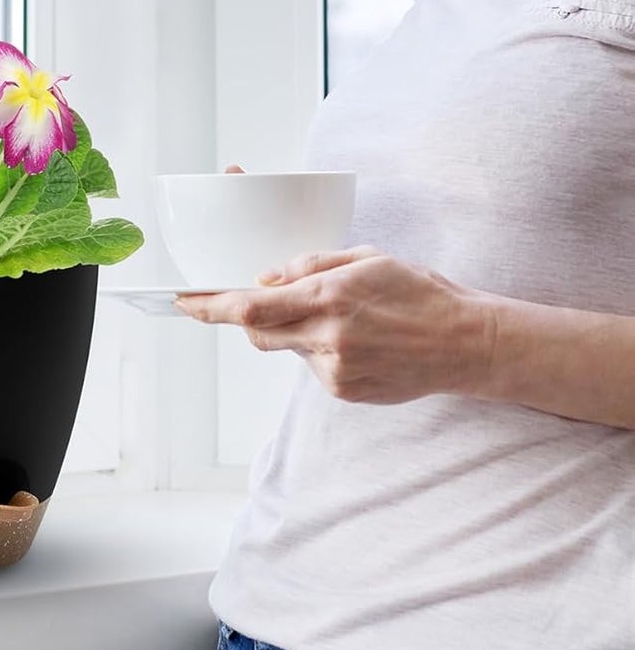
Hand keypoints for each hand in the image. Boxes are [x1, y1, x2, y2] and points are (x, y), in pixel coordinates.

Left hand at [172, 243, 494, 404]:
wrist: (467, 344)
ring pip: (288, 348)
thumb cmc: (419, 292)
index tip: (183, 301)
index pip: (250, 307)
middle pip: (257, 333)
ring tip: (344, 319)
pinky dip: (321, 350)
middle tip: (253, 301)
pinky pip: (313, 366)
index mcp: (330, 297)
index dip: (210, 307)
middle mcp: (327, 337)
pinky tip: (359, 341)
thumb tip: (265, 279)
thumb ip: (310, 265)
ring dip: (296, 331)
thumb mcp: (366, 258)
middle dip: (246, 317)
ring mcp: (335, 370)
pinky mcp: (344, 391)